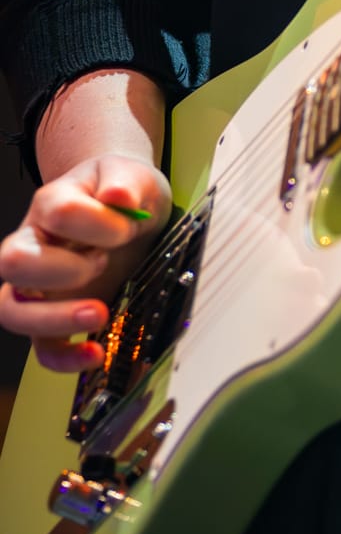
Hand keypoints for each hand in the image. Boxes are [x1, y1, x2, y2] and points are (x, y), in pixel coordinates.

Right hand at [0, 156, 171, 372]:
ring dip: (53, 319)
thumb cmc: (124, 191)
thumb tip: (118, 196)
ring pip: (12, 310)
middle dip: (61, 270)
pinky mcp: (54, 317)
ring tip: (99, 314)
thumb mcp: (135, 176)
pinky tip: (96, 354)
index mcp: (52, 203)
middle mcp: (34, 244)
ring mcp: (38, 285)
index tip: (127, 227)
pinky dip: (64, 357)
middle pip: (14, 263)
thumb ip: (126, 182)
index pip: (59, 213)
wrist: (128, 211)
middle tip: (104, 263)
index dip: (98, 223)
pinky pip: (41, 347)